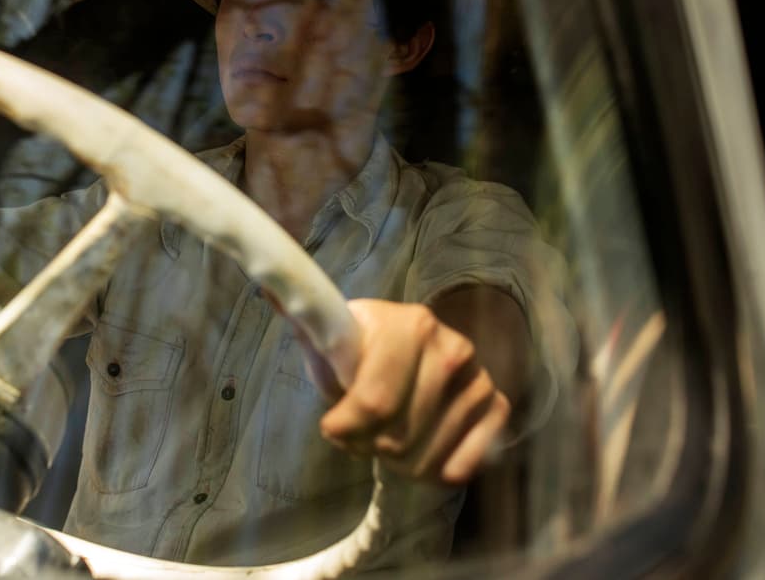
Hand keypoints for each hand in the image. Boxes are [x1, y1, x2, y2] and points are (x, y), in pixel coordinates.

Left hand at [318, 299, 511, 485]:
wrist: (406, 352)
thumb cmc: (359, 352)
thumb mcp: (330, 339)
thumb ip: (306, 324)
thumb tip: (269, 291)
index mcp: (410, 323)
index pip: (375, 402)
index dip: (344, 427)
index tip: (330, 428)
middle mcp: (453, 346)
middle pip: (398, 435)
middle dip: (366, 445)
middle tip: (357, 436)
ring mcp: (478, 377)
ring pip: (425, 458)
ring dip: (395, 463)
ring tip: (382, 441)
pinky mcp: (495, 406)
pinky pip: (461, 466)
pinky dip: (432, 473)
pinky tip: (417, 454)